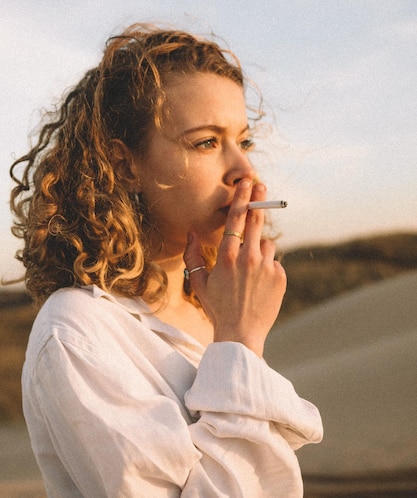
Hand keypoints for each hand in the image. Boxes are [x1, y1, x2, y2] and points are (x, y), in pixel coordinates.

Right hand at [184, 179, 286, 356]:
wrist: (241, 334)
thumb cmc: (216, 308)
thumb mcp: (198, 282)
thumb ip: (192, 255)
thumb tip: (192, 232)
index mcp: (227, 256)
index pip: (236, 219)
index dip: (241, 198)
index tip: (246, 182)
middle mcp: (249, 257)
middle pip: (257, 220)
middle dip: (259, 200)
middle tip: (261, 186)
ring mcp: (267, 267)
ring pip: (267, 243)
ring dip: (260, 248)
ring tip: (251, 270)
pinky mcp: (280, 277)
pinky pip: (274, 262)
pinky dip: (268, 267)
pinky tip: (259, 284)